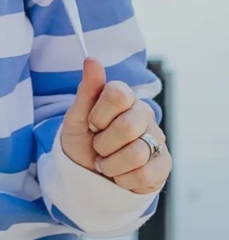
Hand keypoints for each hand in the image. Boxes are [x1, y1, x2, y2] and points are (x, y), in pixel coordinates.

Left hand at [61, 57, 171, 194]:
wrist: (87, 176)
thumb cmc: (82, 142)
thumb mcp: (76, 119)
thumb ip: (86, 91)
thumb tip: (91, 60)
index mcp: (124, 97)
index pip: (117, 95)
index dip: (99, 115)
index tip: (92, 124)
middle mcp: (144, 114)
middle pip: (128, 126)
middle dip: (103, 144)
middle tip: (98, 147)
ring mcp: (157, 139)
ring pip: (137, 153)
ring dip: (111, 165)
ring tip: (106, 163)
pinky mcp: (164, 164)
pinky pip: (146, 175)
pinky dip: (124, 179)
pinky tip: (120, 175)